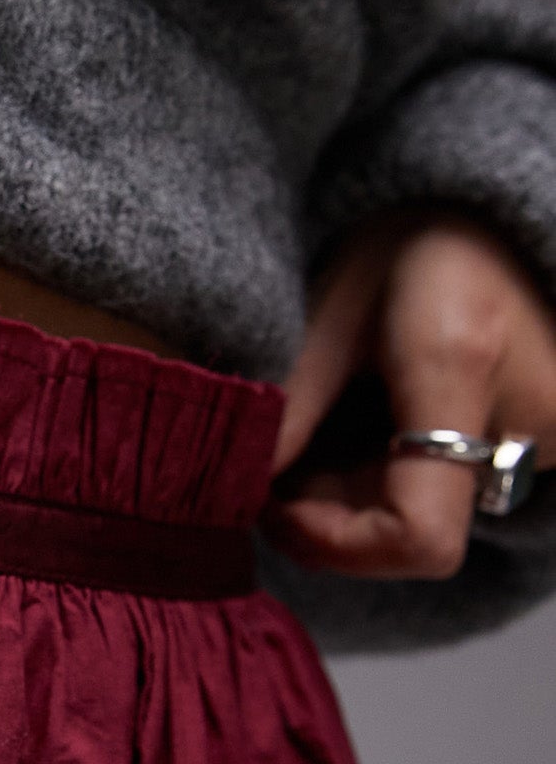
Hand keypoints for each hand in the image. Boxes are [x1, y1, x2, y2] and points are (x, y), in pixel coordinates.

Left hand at [267, 214, 555, 576]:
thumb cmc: (417, 240)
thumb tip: (237, 485)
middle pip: (414, 533)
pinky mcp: (549, 441)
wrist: (503, 215)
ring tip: (333, 426)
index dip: (338, 548)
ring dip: (360, 495)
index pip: (419, 538)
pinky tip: (373, 425)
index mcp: (457, 362)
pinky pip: (455, 490)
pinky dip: (397, 478)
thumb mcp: (334, 299)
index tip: (278, 507)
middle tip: (286, 461)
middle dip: (332, 514)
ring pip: (431, 515)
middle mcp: (525, 412)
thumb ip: (289, 397)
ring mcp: (548, 432)